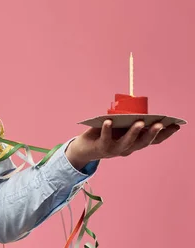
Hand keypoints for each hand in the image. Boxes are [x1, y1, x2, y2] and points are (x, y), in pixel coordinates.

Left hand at [65, 119, 180, 169]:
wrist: (84, 149)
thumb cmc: (104, 134)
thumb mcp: (119, 128)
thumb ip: (128, 122)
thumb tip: (138, 110)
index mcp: (134, 144)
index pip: (153, 140)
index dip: (165, 134)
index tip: (177, 125)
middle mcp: (127, 149)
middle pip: (142, 143)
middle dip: (152, 133)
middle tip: (160, 124)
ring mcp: (115, 149)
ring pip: (126, 142)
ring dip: (133, 132)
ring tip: (138, 122)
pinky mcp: (101, 147)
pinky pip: (105, 138)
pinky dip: (107, 129)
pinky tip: (108, 121)